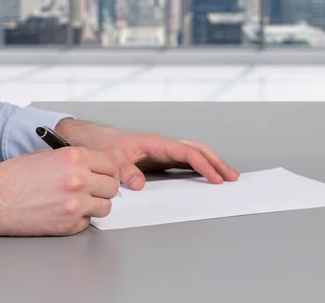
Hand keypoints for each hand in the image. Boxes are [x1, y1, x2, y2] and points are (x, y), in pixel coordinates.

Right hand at [0, 147, 119, 236]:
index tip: (104, 174)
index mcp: (74, 158)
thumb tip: (95, 166)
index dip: (108, 170)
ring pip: (106, 206)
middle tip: (93, 188)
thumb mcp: (49, 155)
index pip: (112, 164)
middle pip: (112, 186)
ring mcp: (75, 204)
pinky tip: (65, 211)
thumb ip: (75, 159)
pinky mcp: (69, 224)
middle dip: (104, 187)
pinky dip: (81, 218)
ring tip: (80, 201)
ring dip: (96, 204)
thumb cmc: (15, 176)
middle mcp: (78, 180)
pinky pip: (88, 221)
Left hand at [55, 120, 239, 190]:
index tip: (216, 178)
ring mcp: (162, 150)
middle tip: (233, 177)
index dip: (203, 165)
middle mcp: (162, 144)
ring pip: (194, 152)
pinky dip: (199, 166)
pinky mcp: (159, 157)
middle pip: (197, 150)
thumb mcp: (111, 160)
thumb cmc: (102, 145)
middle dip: (216, 162)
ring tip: (227, 175)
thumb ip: (125, 172)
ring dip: (212, 163)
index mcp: (155, 143)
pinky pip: (185, 160)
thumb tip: (140, 184)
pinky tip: (207, 175)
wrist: (92, 139)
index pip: (187, 153)